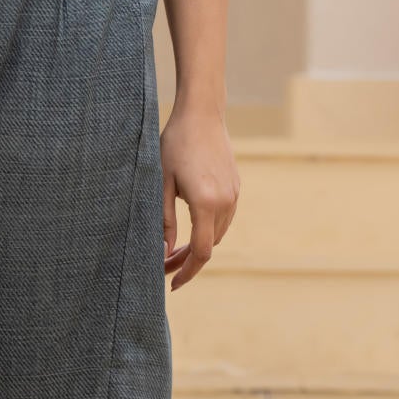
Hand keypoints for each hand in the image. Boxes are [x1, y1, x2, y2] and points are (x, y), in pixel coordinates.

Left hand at [160, 101, 238, 289]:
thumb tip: (165, 252)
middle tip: (163, 267)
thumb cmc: (175, 143)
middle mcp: (226, 202)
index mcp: (206, 203)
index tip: (172, 284)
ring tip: (174, 250)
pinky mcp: (236, 187)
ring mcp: (234, 195)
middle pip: (211, 246)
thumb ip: (165, 220)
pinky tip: (191, 228)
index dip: (187, 272)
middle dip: (187, 261)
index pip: (201, 252)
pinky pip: (224, 218)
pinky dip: (208, 230)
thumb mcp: (162, 182)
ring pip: (218, 234)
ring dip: (199, 246)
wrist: (202, 113)